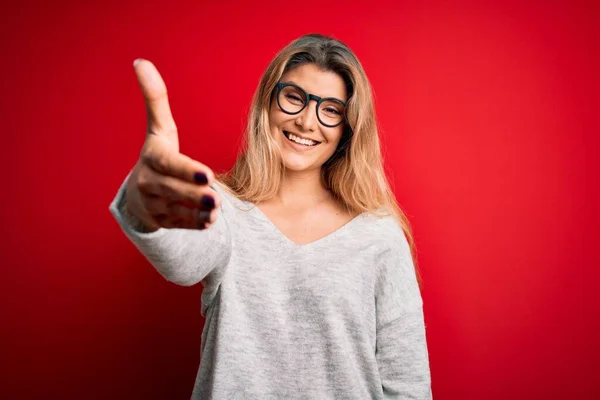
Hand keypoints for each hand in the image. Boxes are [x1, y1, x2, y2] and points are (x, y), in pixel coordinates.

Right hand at [125, 59, 219, 231]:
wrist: (138, 194)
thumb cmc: (157, 155)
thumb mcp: (159, 130)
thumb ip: (155, 100)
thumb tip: (140, 61)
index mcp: (153, 158)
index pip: (169, 164)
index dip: (186, 170)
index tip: (208, 176)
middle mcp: (150, 182)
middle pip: (174, 190)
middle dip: (194, 195)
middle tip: (216, 198)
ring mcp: (154, 204)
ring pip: (177, 209)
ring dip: (196, 211)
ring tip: (216, 210)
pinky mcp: (161, 221)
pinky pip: (178, 224)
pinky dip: (193, 224)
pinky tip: (209, 222)